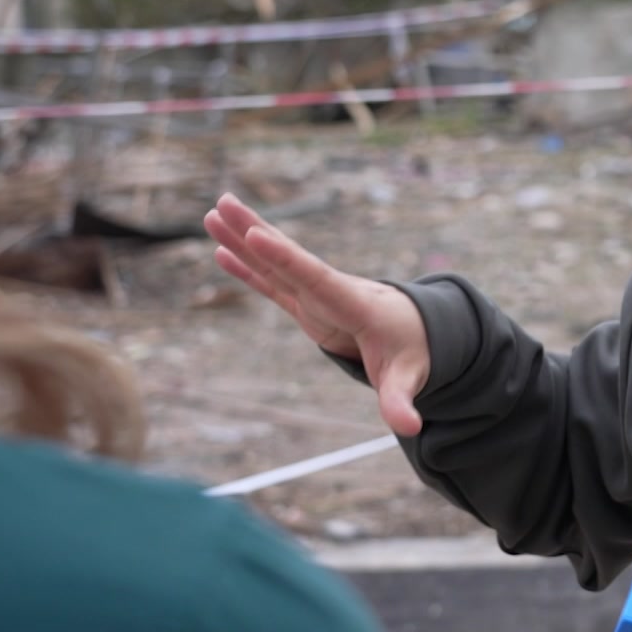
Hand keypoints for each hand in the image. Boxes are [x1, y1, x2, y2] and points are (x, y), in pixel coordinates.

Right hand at [204, 193, 429, 435]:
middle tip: (224, 203)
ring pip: (274, 263)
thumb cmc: (414, 350)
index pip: (317, 278)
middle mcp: (331, 291)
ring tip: (213, 213)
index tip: (259, 235)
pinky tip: (222, 251)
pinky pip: (271, 283)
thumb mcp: (409, 376)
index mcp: (354, 303)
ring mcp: (316, 296)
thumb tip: (410, 428)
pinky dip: (247, 268)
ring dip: (245, 239)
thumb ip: (402, 400)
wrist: (417, 330)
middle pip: (288, 258)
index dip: (287, 259)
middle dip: (257, 231)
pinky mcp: (307, 305)